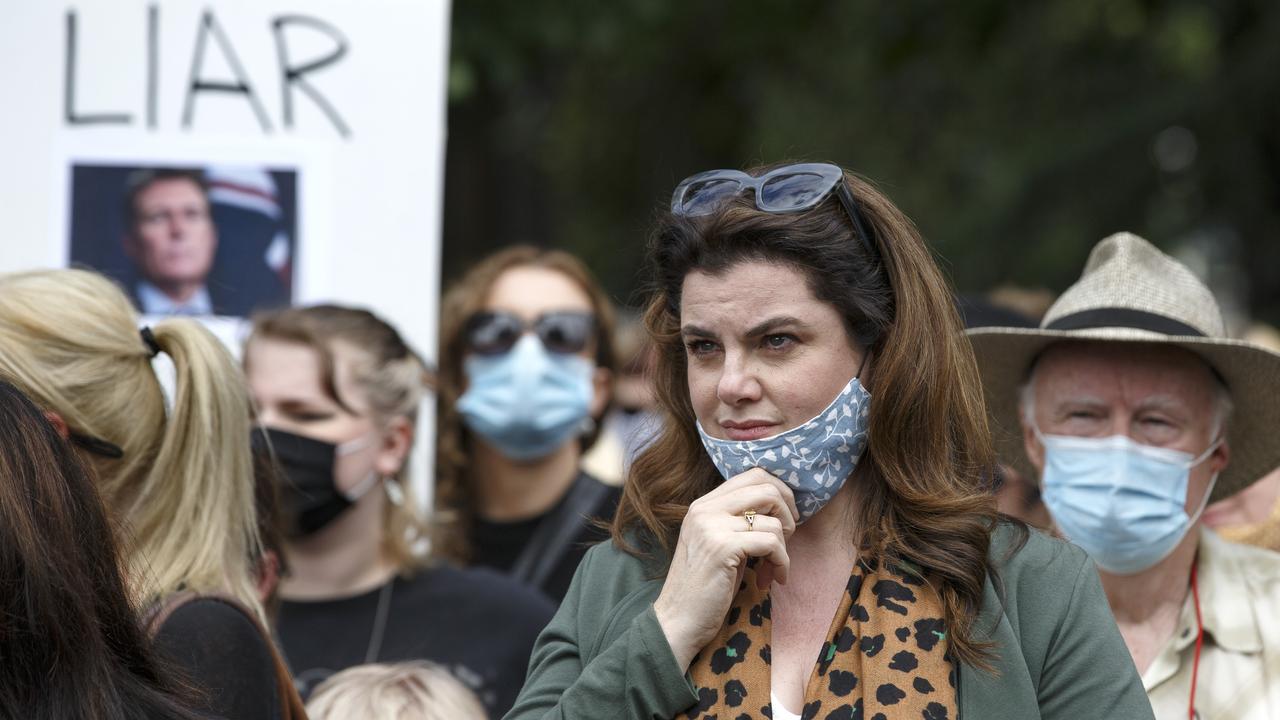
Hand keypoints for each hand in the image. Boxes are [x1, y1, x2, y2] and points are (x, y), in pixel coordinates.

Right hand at [652, 468, 798, 670]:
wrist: (677, 621)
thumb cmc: (704, 588)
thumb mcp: (720, 544)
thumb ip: (739, 521)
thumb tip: (782, 507)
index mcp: (704, 504)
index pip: (753, 474)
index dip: (780, 494)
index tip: (784, 521)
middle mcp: (705, 509)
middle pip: (767, 487)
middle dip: (788, 515)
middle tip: (785, 541)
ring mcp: (712, 526)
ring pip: (773, 521)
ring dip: (784, 549)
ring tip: (773, 570)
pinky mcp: (722, 548)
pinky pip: (771, 543)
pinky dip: (781, 563)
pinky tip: (772, 579)